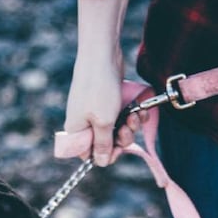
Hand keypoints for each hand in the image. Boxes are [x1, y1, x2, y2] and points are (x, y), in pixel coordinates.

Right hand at [63, 0, 142, 166]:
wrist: (101, 55)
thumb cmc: (99, 90)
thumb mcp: (103, 122)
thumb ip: (103, 145)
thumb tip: (100, 162)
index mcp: (78, 131)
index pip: (89, 154)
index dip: (106, 155)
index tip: (119, 149)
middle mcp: (86, 123)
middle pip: (106, 143)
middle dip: (122, 138)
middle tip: (127, 127)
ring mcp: (97, 111)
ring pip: (117, 129)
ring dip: (130, 125)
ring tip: (134, 114)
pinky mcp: (109, 102)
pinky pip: (122, 116)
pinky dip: (132, 114)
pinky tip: (139, 108)